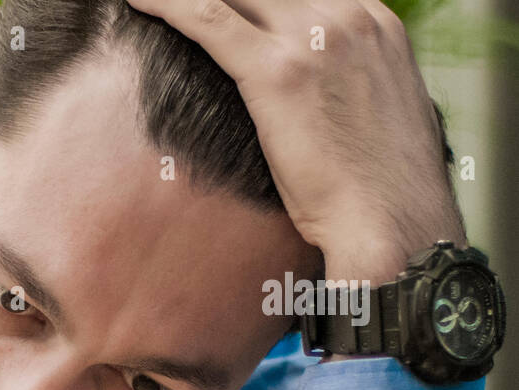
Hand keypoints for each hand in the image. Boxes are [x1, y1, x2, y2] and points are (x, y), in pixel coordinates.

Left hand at [123, 0, 466, 284]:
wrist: (393, 224)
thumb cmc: (379, 191)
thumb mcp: (376, 115)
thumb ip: (344, 86)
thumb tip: (314, 103)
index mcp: (373, 23)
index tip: (225, 7)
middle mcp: (347, 15)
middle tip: (178, 6)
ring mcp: (313, 37)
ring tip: (149, 0)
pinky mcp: (276, 71)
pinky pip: (208, 18)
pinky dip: (167, 4)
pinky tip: (138, 1)